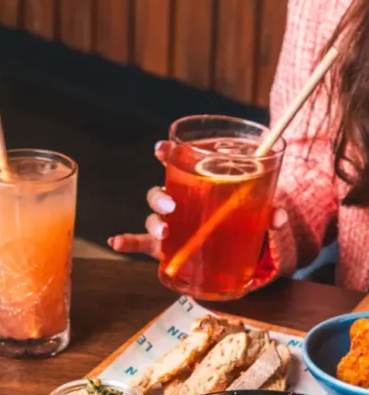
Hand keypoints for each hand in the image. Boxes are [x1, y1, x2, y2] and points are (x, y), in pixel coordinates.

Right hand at [108, 141, 287, 258]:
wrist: (242, 246)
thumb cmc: (246, 218)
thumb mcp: (261, 211)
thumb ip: (269, 212)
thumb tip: (278, 216)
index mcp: (198, 183)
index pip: (179, 162)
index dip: (167, 153)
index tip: (161, 147)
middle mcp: (179, 201)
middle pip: (160, 192)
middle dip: (160, 197)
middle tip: (172, 206)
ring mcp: (171, 224)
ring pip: (152, 218)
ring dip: (153, 222)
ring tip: (164, 231)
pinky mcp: (166, 247)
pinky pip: (143, 244)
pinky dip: (128, 242)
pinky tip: (116, 242)